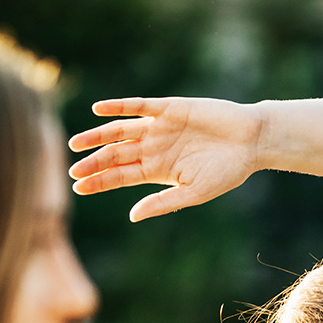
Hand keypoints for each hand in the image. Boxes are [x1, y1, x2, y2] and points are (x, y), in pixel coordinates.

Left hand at [68, 96, 262, 221]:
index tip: (77, 187)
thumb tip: (133, 216)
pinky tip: (98, 111)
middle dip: (93, 163)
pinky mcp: (169, 108)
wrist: (251, 142)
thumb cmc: (227, 172)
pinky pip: (138, 106)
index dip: (99, 181)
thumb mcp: (194, 193)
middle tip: (71, 170)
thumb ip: (162, 202)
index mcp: (158, 171)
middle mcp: (154, 148)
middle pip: (115, 155)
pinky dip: (118, 107)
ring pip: (120, 131)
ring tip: (76, 143)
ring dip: (97, 136)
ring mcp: (159, 127)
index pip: (121, 176)